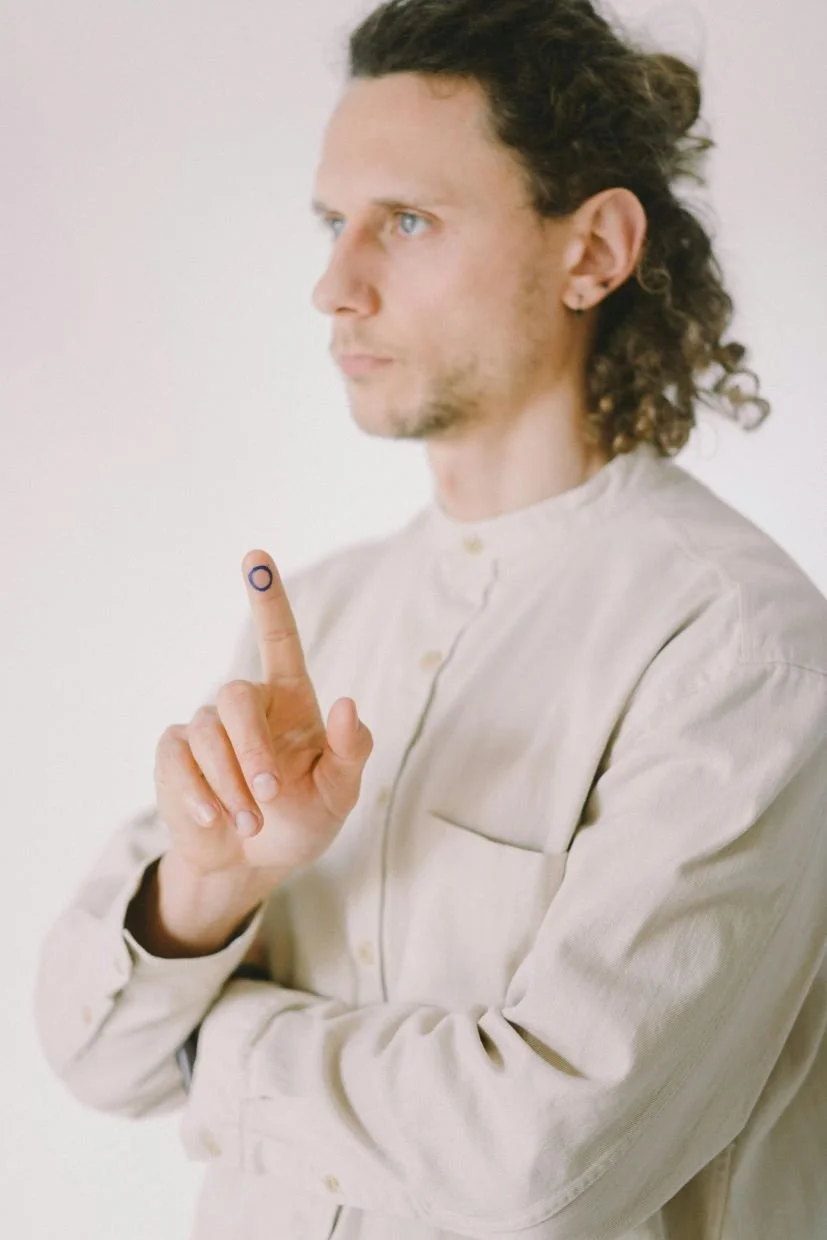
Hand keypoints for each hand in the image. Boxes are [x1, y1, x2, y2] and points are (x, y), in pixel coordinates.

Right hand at [153, 548, 373, 883]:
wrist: (252, 864)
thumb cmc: (303, 819)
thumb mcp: (340, 793)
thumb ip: (351, 752)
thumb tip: (349, 704)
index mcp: (290, 701)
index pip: (278, 639)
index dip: (266, 598)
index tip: (255, 557)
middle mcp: (247, 707)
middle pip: (235, 697)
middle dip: (250, 748)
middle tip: (271, 795)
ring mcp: (205, 730)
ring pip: (204, 734)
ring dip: (231, 785)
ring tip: (252, 825)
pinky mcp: (174, 757)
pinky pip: (177, 761)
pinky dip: (199, 795)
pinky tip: (217, 822)